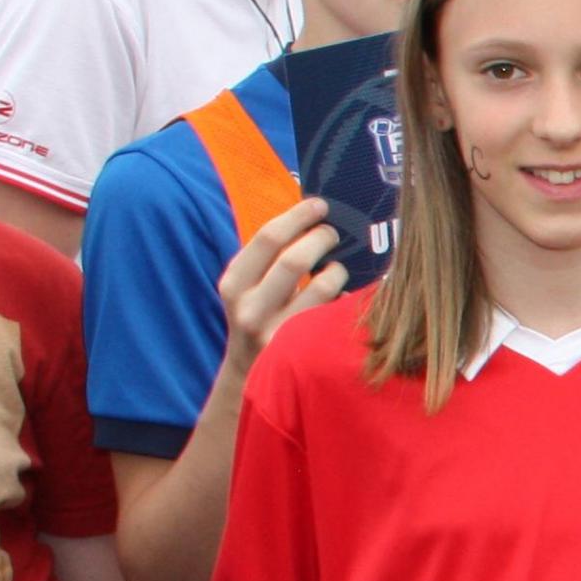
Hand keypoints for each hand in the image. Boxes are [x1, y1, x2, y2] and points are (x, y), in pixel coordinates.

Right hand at [217, 196, 347, 377]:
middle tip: (333, 233)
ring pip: (321, 287)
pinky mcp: (301, 352)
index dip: (298, 216)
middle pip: (295, 259)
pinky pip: (335, 314)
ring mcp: (276, 333)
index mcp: (234, 284)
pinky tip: (346, 297)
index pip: (268, 238)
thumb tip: (313, 215)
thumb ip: (270, 256)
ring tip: (337, 269)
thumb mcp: (249, 287)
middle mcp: (249, 309)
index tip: (319, 205)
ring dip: (338, 271)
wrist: (250, 375)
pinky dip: (345, 299)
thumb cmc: (259, 315)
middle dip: (322, 238)